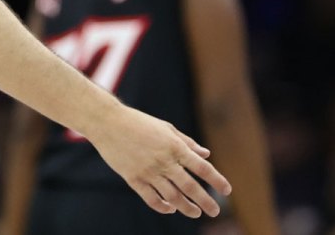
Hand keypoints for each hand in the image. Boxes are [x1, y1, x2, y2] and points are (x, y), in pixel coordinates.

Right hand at [88, 103, 231, 217]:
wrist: (107, 123)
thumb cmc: (139, 123)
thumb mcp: (166, 128)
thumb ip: (187, 143)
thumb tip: (206, 154)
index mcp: (174, 146)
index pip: (202, 167)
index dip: (217, 180)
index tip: (227, 191)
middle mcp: (164, 161)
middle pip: (190, 187)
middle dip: (205, 202)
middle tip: (214, 212)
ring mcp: (148, 171)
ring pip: (172, 197)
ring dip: (186, 208)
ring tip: (196, 213)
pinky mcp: (133, 179)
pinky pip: (152, 199)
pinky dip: (163, 207)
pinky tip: (171, 208)